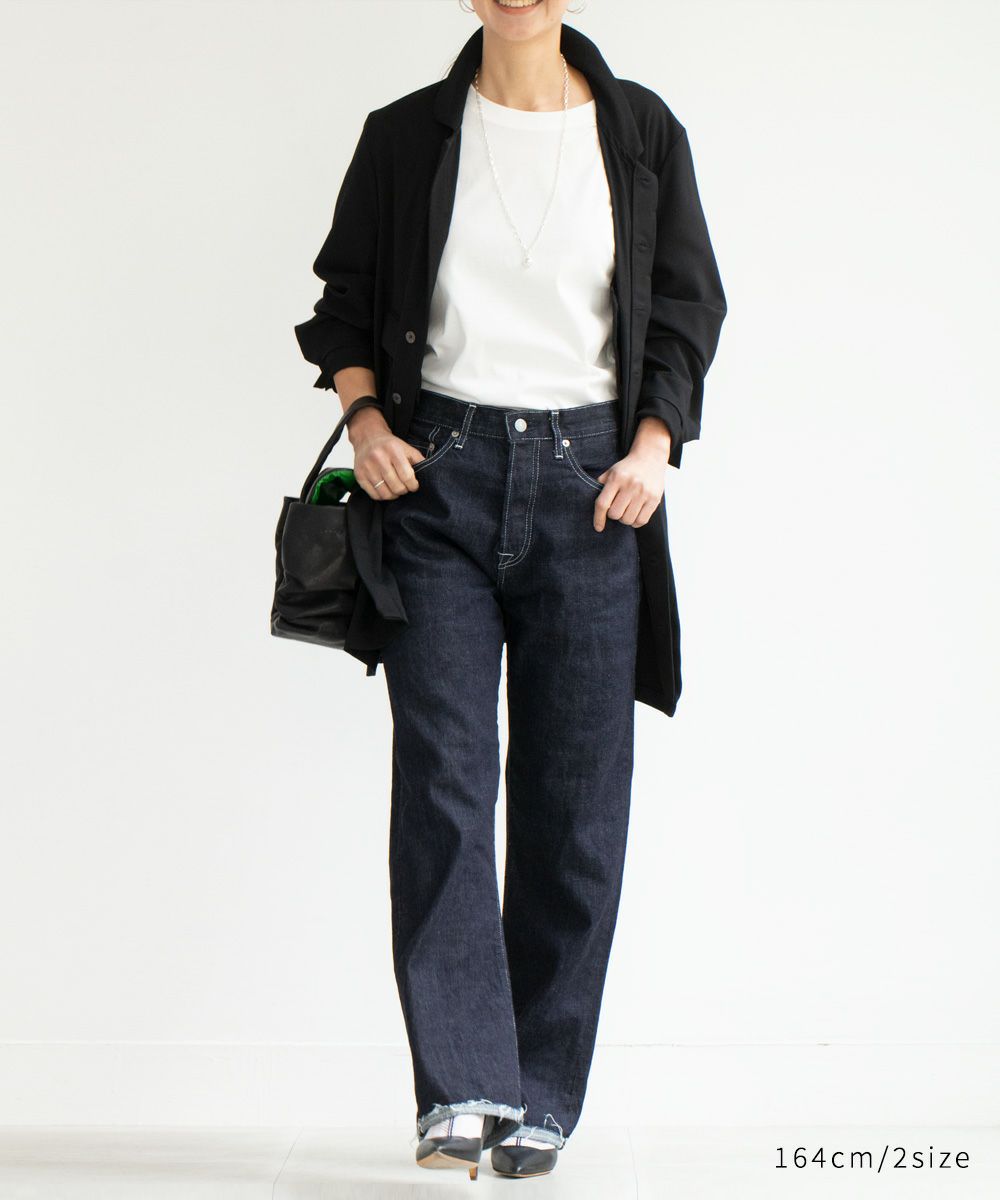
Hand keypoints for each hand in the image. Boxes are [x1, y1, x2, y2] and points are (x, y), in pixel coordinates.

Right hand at [347, 408, 424, 499]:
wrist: (368, 437)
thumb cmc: (390, 445)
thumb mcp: (407, 448)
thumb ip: (419, 461)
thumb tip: (429, 477)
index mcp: (393, 450)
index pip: (407, 476)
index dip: (413, 485)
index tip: (414, 485)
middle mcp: (379, 458)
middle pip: (397, 487)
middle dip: (404, 490)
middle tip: (405, 487)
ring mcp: (367, 468)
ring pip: (385, 494)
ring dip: (394, 495)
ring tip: (396, 489)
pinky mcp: (359, 476)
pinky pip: (374, 495)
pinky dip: (382, 496)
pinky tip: (386, 489)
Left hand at [591, 416, 670, 530]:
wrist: (650, 456)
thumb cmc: (627, 468)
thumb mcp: (611, 471)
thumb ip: (601, 485)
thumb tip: (590, 503)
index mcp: (616, 478)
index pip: (602, 504)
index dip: (598, 518)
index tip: (598, 527)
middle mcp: (630, 485)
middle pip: (615, 514)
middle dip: (614, 515)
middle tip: (617, 508)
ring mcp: (643, 493)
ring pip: (628, 519)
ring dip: (625, 519)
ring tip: (626, 510)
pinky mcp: (655, 499)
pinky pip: (641, 521)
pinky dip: (635, 522)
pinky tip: (635, 515)